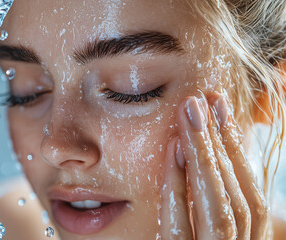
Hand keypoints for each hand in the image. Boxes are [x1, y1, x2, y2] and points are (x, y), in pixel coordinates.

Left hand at [160, 92, 268, 238]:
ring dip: (204, 155)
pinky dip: (178, 187)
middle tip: (203, 99)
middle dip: (220, 143)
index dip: (235, 147)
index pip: (248, 193)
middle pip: (236, 194)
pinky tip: (174, 150)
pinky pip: (181, 227)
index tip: (219, 106)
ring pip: (219, 206)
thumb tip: (191, 152)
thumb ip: (204, 204)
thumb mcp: (200, 230)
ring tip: (190, 113)